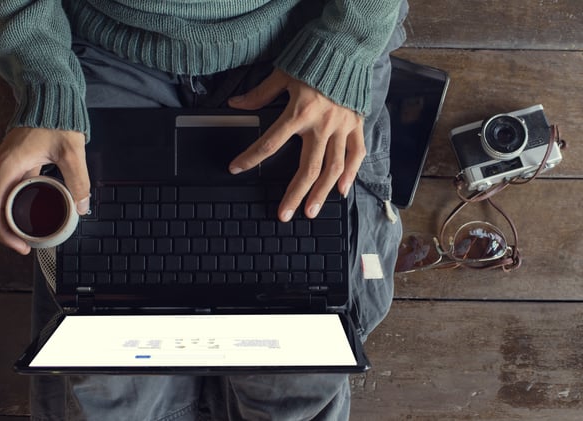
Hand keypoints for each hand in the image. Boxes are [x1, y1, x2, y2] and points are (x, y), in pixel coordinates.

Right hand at [0, 127, 89, 254]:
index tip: (20, 246)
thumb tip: (82, 206)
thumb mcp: (72, 152)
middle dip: (5, 232)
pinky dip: (16, 206)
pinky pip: (9, 191)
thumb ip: (79, 180)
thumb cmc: (56, 120)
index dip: (2, 233)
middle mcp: (1, 167)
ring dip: (9, 220)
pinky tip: (33, 213)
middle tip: (26, 245)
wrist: (49, 98)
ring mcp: (6, 166)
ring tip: (29, 234)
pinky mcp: (15, 164)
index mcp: (8, 166)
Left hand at [228, 69, 365, 221]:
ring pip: (332, 168)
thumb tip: (235, 104)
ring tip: (311, 212)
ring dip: (321, 193)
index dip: (251, 157)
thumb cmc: (314, 60)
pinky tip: (341, 191)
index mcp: (299, 112)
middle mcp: (321, 125)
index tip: (236, 169)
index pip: (271, 142)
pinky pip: (356, 155)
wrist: (347, 48)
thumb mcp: (282, 75)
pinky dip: (350, 174)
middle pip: (307, 168)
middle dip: (294, 194)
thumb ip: (259, 94)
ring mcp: (342, 128)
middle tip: (283, 215)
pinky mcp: (357, 126)